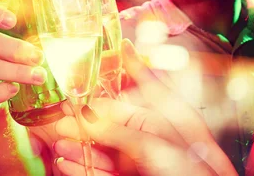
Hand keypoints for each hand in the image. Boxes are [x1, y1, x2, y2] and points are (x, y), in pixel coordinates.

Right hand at [53, 39, 235, 175]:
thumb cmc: (194, 174)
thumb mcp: (155, 144)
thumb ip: (119, 129)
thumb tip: (88, 115)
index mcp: (168, 121)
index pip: (126, 101)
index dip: (99, 96)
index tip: (78, 85)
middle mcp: (155, 140)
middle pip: (111, 126)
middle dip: (84, 122)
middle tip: (61, 117)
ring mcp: (143, 163)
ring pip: (104, 151)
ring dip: (80, 146)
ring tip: (60, 141)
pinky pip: (102, 172)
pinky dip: (83, 168)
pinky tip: (67, 163)